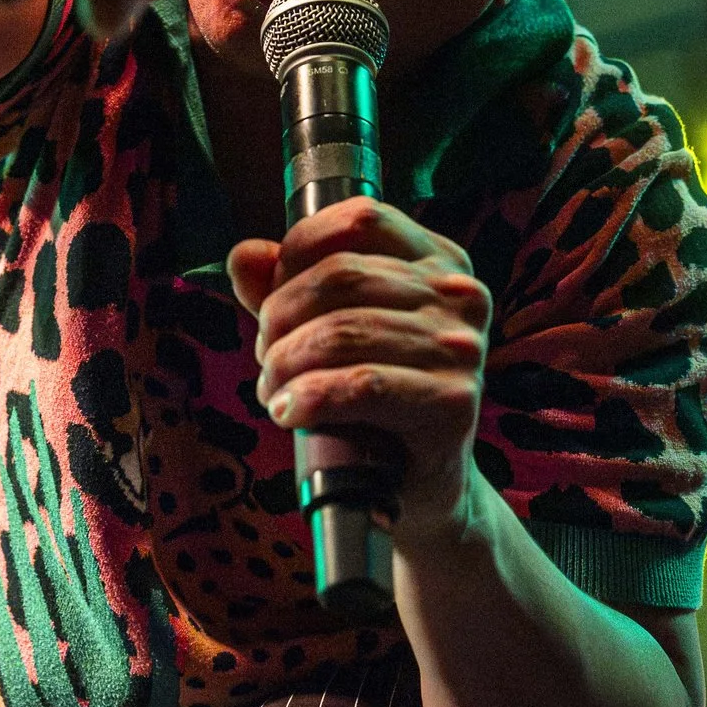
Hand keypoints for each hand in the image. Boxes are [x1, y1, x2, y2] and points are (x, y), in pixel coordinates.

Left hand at [231, 196, 492, 538]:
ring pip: (341, 333)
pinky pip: (361, 385)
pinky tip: (289, 412)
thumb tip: (244, 257)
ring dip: (285, 365)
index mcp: (439, 262)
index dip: (298, 252)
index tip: (272, 297)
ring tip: (275, 391)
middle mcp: (460, 297)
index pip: (361, 220)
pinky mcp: (454, 405)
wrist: (423, 486)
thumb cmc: (375, 400)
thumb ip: (288, 288)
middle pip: (340, 278)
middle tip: (267, 358)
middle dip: (280, 318)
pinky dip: (310, 398)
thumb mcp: (332, 331)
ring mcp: (462, 350)